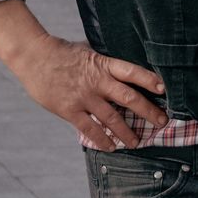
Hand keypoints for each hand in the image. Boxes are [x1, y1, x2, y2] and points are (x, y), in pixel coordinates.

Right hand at [13, 33, 168, 148]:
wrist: (32, 56)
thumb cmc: (60, 52)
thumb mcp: (87, 50)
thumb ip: (103, 61)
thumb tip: (120, 65)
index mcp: (103, 64)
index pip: (132, 71)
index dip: (149, 80)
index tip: (164, 88)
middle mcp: (97, 81)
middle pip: (129, 98)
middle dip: (148, 111)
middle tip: (162, 121)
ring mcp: (83, 97)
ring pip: (112, 118)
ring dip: (127, 132)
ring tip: (137, 142)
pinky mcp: (69, 110)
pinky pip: (90, 129)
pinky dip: (102, 139)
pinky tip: (111, 147)